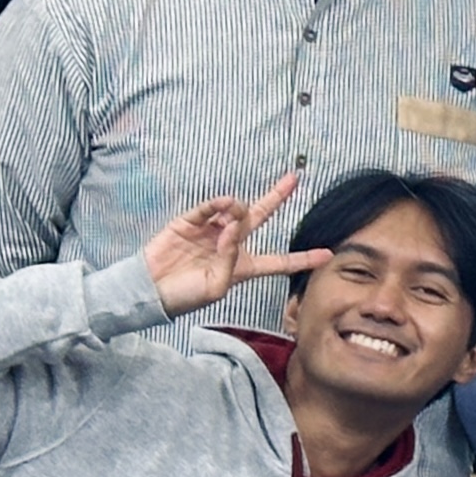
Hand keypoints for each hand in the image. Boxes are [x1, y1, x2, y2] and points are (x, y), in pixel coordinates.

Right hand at [143, 174, 327, 318]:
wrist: (147, 290)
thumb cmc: (184, 297)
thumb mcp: (216, 287)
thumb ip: (230, 260)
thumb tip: (233, 230)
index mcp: (244, 267)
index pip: (280, 262)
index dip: (303, 259)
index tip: (328, 254)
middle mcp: (231, 245)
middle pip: (260, 218)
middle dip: (276, 198)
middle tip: (293, 179)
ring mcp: (211, 231)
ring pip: (236, 211)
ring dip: (239, 209)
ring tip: (232, 217)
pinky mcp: (189, 222)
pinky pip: (209, 207)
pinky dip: (218, 205)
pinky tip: (222, 206)